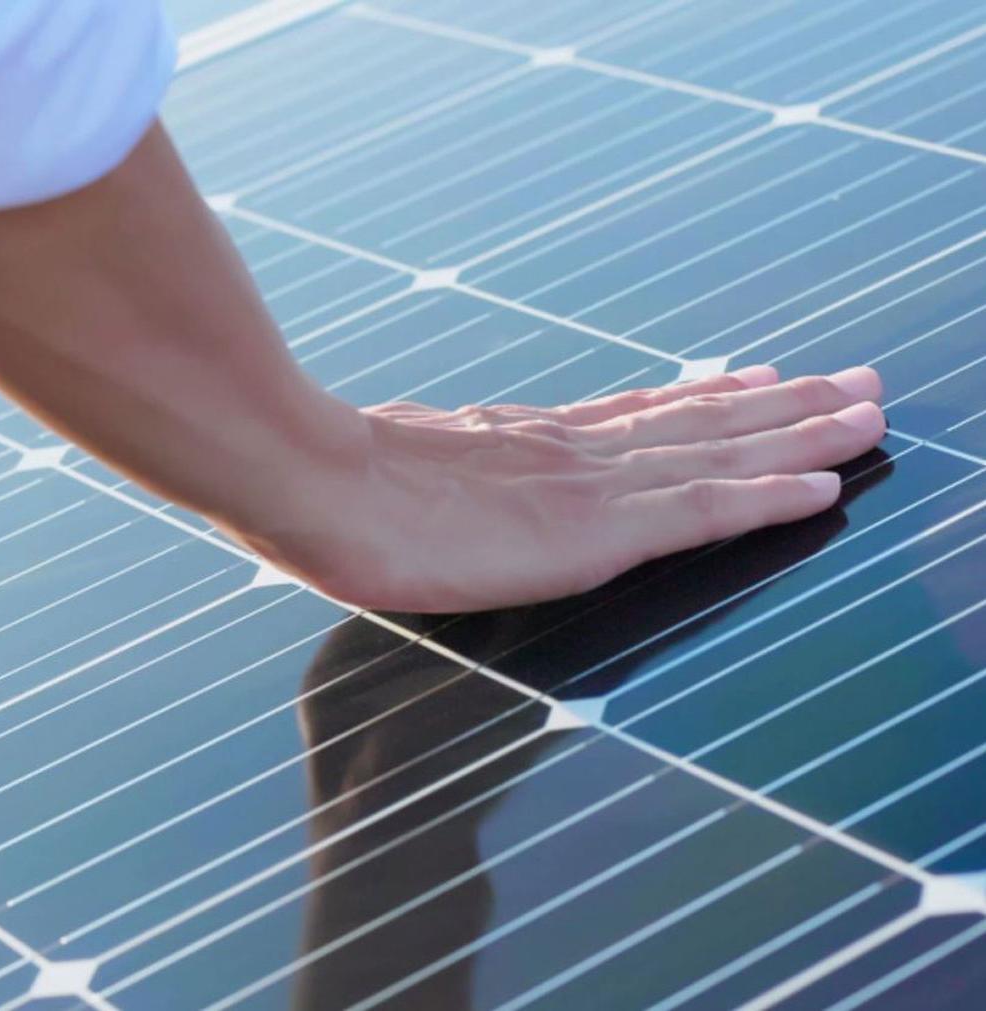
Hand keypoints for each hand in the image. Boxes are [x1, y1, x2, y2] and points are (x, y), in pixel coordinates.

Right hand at [246, 365, 884, 612]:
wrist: (308, 480)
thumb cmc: (328, 485)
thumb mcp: (391, 471)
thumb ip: (429, 475)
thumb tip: (414, 484)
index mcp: (524, 440)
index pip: (637, 415)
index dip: (708, 399)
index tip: (762, 380)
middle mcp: (570, 450)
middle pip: (698, 421)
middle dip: (785, 405)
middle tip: (857, 382)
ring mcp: (586, 485)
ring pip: (719, 452)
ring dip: (801, 434)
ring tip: (866, 412)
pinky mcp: (594, 531)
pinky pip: (702, 509)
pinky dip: (767, 497)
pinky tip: (823, 490)